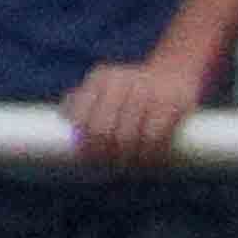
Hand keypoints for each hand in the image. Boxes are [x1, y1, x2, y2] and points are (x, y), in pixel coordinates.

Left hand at [65, 55, 204, 165]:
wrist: (176, 70)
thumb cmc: (133, 88)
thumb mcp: (106, 85)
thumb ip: (81, 99)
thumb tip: (62, 119)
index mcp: (101, 78)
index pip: (82, 118)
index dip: (82, 143)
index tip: (86, 158)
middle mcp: (122, 82)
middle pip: (102, 131)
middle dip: (102, 155)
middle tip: (107, 166)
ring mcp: (148, 92)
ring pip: (127, 137)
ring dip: (126, 159)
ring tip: (127, 167)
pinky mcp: (172, 103)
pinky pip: (154, 137)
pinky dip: (148, 155)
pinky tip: (146, 162)